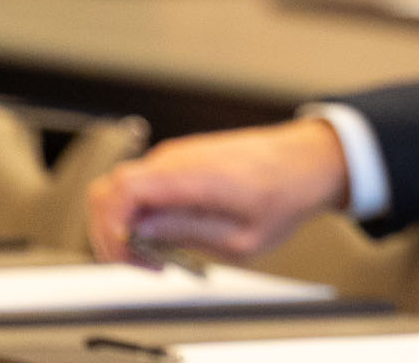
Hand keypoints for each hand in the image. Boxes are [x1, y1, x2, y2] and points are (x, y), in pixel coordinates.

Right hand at [83, 120, 345, 263]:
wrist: (308, 162)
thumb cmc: (285, 195)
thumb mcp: (241, 238)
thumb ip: (186, 234)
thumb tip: (142, 233)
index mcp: (191, 175)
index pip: (121, 190)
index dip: (111, 228)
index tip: (130, 257)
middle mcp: (177, 158)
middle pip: (109, 189)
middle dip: (111, 233)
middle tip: (142, 263)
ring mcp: (177, 156)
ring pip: (123, 188)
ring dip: (128, 225)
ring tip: (160, 254)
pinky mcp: (180, 161)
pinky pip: (143, 186)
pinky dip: (142, 214)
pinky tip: (168, 236)